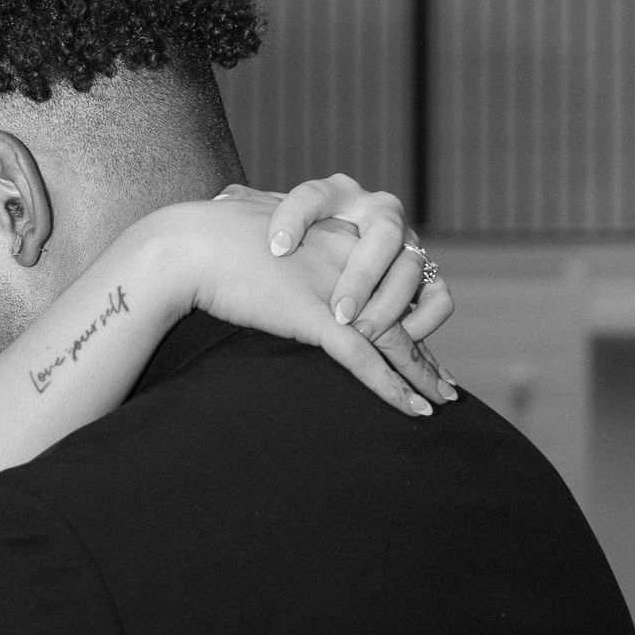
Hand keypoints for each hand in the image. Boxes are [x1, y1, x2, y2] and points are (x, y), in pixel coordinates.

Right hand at [154, 188, 453, 416]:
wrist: (188, 244)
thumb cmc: (210, 238)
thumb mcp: (257, 226)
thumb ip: (274, 237)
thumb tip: (255, 226)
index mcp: (341, 232)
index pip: (394, 273)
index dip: (414, 309)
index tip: (423, 337)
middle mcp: (350, 256)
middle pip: (406, 307)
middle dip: (426, 349)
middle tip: (446, 383)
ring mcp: (338, 287)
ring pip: (395, 336)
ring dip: (421, 375)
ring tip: (441, 403)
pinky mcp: (320, 317)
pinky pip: (366, 359)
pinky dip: (393, 388)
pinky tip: (414, 409)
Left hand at [260, 174, 454, 346]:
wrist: (317, 264)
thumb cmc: (286, 247)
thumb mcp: (265, 226)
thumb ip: (250, 210)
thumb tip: (225, 199)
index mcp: (334, 195)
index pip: (314, 198)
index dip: (294, 220)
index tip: (275, 247)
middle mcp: (377, 212)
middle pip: (383, 235)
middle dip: (362, 278)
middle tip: (338, 313)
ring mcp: (406, 244)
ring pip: (413, 267)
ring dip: (391, 304)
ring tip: (360, 335)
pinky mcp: (425, 277)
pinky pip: (439, 296)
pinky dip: (425, 319)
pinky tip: (398, 341)